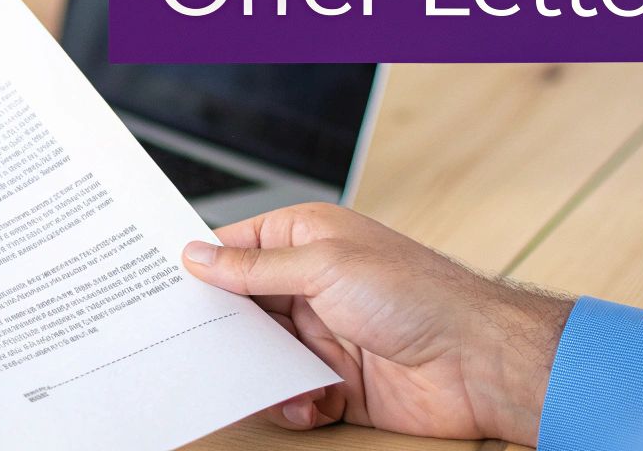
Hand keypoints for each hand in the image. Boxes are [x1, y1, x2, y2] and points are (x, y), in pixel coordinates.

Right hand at [182, 203, 571, 445]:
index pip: (237, 248)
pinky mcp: (337, 382)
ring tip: (260, 376)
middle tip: (193, 341)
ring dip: (260, 370)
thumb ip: (256, 269)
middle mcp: (312, 285)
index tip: (165, 284)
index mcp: (307, 240)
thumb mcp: (324, 266)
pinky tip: (310, 401)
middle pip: (243, 307)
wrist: (477, 361)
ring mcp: (324, 334)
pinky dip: (293, 402)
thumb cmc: (417, 294)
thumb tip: (200, 257)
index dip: (203, 265)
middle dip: (224, 327)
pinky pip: (292, 394)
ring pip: (263, 355)